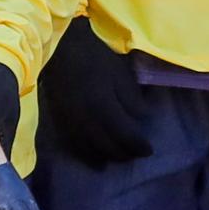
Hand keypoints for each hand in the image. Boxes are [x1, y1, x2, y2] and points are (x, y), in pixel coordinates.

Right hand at [36, 25, 153, 170]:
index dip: (139, 146)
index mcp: (104, 106)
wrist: (59, 49)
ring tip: (119, 158)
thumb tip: (142, 119)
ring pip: (92, 150)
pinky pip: (76, 146)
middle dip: (125, 154)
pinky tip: (97, 159)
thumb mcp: (120, 74)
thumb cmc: (94, 57)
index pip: (126, 136)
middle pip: (109, 147)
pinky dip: (89, 156)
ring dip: (108, 157)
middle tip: (136, 155)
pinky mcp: (60, 121)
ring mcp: (71, 122)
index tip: (149, 150)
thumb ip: (132, 100)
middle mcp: (86, 120)